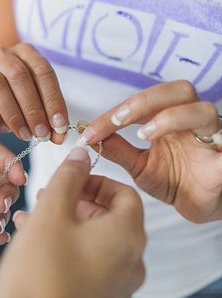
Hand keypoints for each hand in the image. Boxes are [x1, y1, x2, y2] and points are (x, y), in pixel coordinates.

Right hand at [0, 44, 69, 143]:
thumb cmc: (20, 94)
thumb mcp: (38, 97)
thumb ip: (49, 114)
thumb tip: (58, 136)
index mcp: (25, 52)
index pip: (43, 71)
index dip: (53, 100)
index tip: (59, 126)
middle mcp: (2, 55)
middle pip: (19, 76)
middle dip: (33, 109)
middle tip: (42, 133)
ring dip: (13, 114)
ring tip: (24, 134)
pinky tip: (2, 129)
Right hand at [0, 147, 144, 297]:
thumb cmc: (37, 274)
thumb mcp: (49, 213)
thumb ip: (68, 178)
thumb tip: (82, 154)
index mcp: (128, 236)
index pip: (124, 194)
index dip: (94, 180)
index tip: (65, 178)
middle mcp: (132, 265)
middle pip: (112, 221)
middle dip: (76, 204)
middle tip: (44, 199)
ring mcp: (118, 291)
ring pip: (96, 247)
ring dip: (67, 229)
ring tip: (29, 224)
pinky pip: (89, 272)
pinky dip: (67, 256)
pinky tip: (33, 255)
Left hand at [77, 80, 221, 222]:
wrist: (201, 206)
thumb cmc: (175, 181)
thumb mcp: (140, 166)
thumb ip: (118, 150)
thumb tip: (90, 134)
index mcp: (171, 119)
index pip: (144, 102)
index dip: (114, 112)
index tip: (88, 131)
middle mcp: (193, 122)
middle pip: (179, 91)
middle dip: (144, 102)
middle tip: (117, 121)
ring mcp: (214, 138)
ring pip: (204, 110)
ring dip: (171, 118)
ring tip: (145, 135)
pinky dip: (212, 147)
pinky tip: (189, 153)